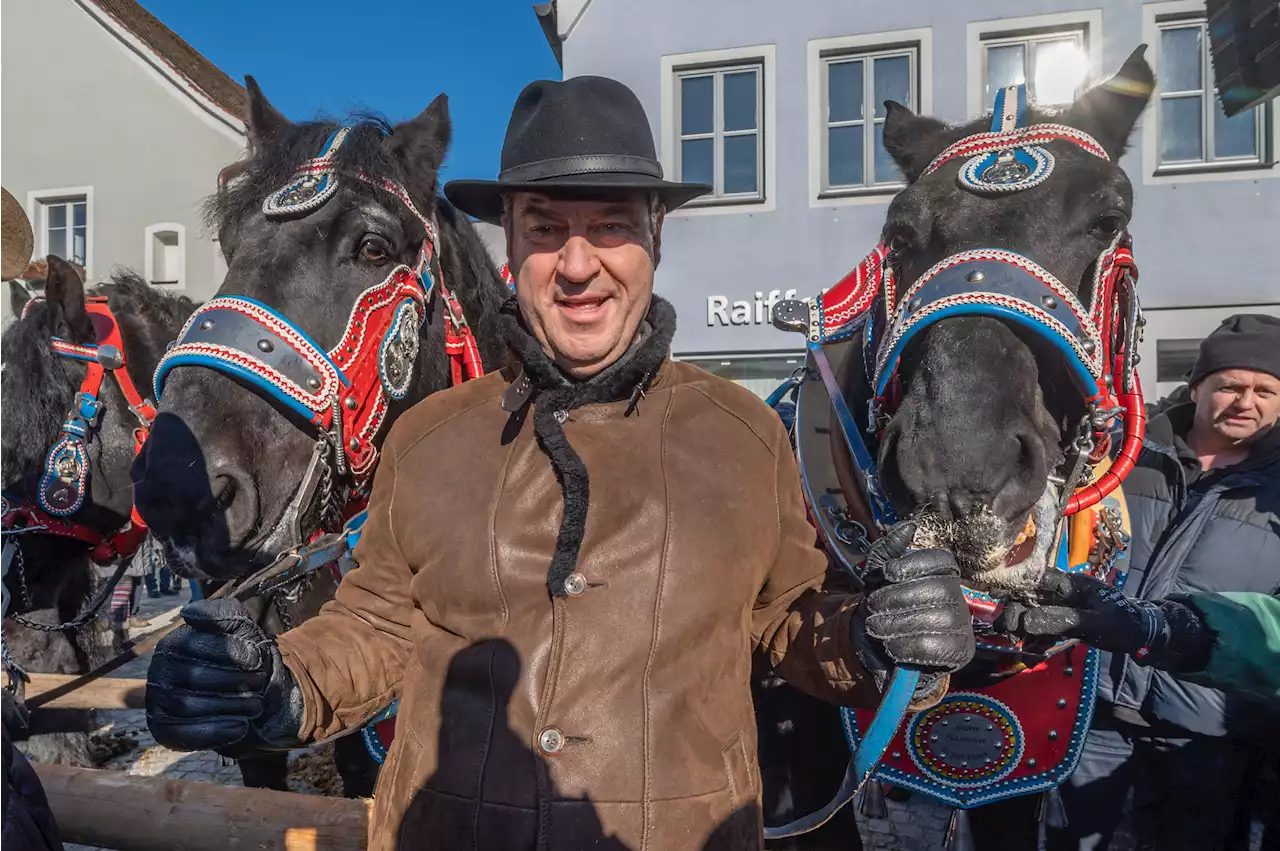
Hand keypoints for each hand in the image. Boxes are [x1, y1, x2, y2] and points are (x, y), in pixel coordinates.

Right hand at [146, 599, 302, 757]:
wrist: (247, 692)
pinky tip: (241, 726)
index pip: (194, 643)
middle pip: (193, 676)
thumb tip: (189, 613)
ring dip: (231, 705)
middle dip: (235, 680)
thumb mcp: (240, 627)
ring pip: (189, 706)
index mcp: (173, 643)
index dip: (231, 651)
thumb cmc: (241, 656)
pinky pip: (183, 734)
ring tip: (256, 704)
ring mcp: (158, 702)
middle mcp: (160, 671)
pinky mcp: (164, 730)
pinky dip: (216, 732)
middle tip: (259, 682)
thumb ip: (222, 613)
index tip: (257, 657)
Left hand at [852, 522, 975, 701]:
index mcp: (943, 574)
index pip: (941, 560)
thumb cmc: (886, 607)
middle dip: (898, 597)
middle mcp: (959, 596)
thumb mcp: (879, 577)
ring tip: (876, 626)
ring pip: (937, 619)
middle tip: (872, 606)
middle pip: (937, 589)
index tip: (888, 573)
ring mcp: (963, 625)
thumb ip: (888, 551)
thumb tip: (908, 526)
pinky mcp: (960, 651)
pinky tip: (891, 646)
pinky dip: (908, 646)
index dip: (914, 564)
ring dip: (898, 623)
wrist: (884, 651)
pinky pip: (936, 647)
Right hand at [995, 571, 1211, 671]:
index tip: (995, 599)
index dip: (1013, 586)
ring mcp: (1063, 606)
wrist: (1144, 635)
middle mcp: (1062, 591)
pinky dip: (1033, 636)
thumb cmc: (1123, 623)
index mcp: (1070, 583)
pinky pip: (1042, 625)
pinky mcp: (1064, 621)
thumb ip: (1061, 621)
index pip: (1035, 579)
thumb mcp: (1095, 623)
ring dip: (1020, 625)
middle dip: (1013, 610)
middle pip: (1029, 595)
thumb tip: (1025, 620)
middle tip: (1005, 631)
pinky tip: (1028, 648)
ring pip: (1032, 611)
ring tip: (1014, 640)